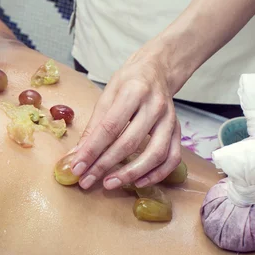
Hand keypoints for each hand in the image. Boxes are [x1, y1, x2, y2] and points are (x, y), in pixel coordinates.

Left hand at [68, 46, 182, 189]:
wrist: (157, 70)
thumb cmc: (128, 83)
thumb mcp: (106, 96)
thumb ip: (93, 127)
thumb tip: (76, 155)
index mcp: (133, 92)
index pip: (109, 128)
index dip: (92, 151)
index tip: (77, 168)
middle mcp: (155, 106)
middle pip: (129, 143)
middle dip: (105, 165)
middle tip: (87, 181)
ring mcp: (170, 119)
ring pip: (155, 154)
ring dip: (131, 173)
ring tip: (109, 184)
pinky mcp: (179, 130)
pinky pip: (172, 158)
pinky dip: (157, 174)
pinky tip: (138, 182)